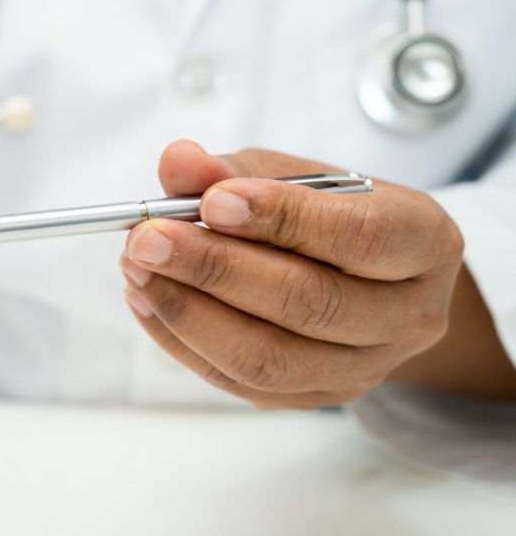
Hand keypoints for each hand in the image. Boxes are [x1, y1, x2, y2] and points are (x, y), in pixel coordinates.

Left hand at [120, 140, 466, 408]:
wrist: (366, 277)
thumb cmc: (330, 214)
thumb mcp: (293, 174)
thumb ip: (235, 168)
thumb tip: (179, 162)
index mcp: (422, 241)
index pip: (359, 236)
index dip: (283, 219)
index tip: (212, 202)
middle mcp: (408, 314)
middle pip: (310, 304)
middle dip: (215, 268)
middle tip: (148, 237)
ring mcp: (366, 368)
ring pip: (269, 357)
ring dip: (188, 312)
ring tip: (137, 267)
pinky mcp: (315, 397)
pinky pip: (240, 382)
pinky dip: (182, 341)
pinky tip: (147, 299)